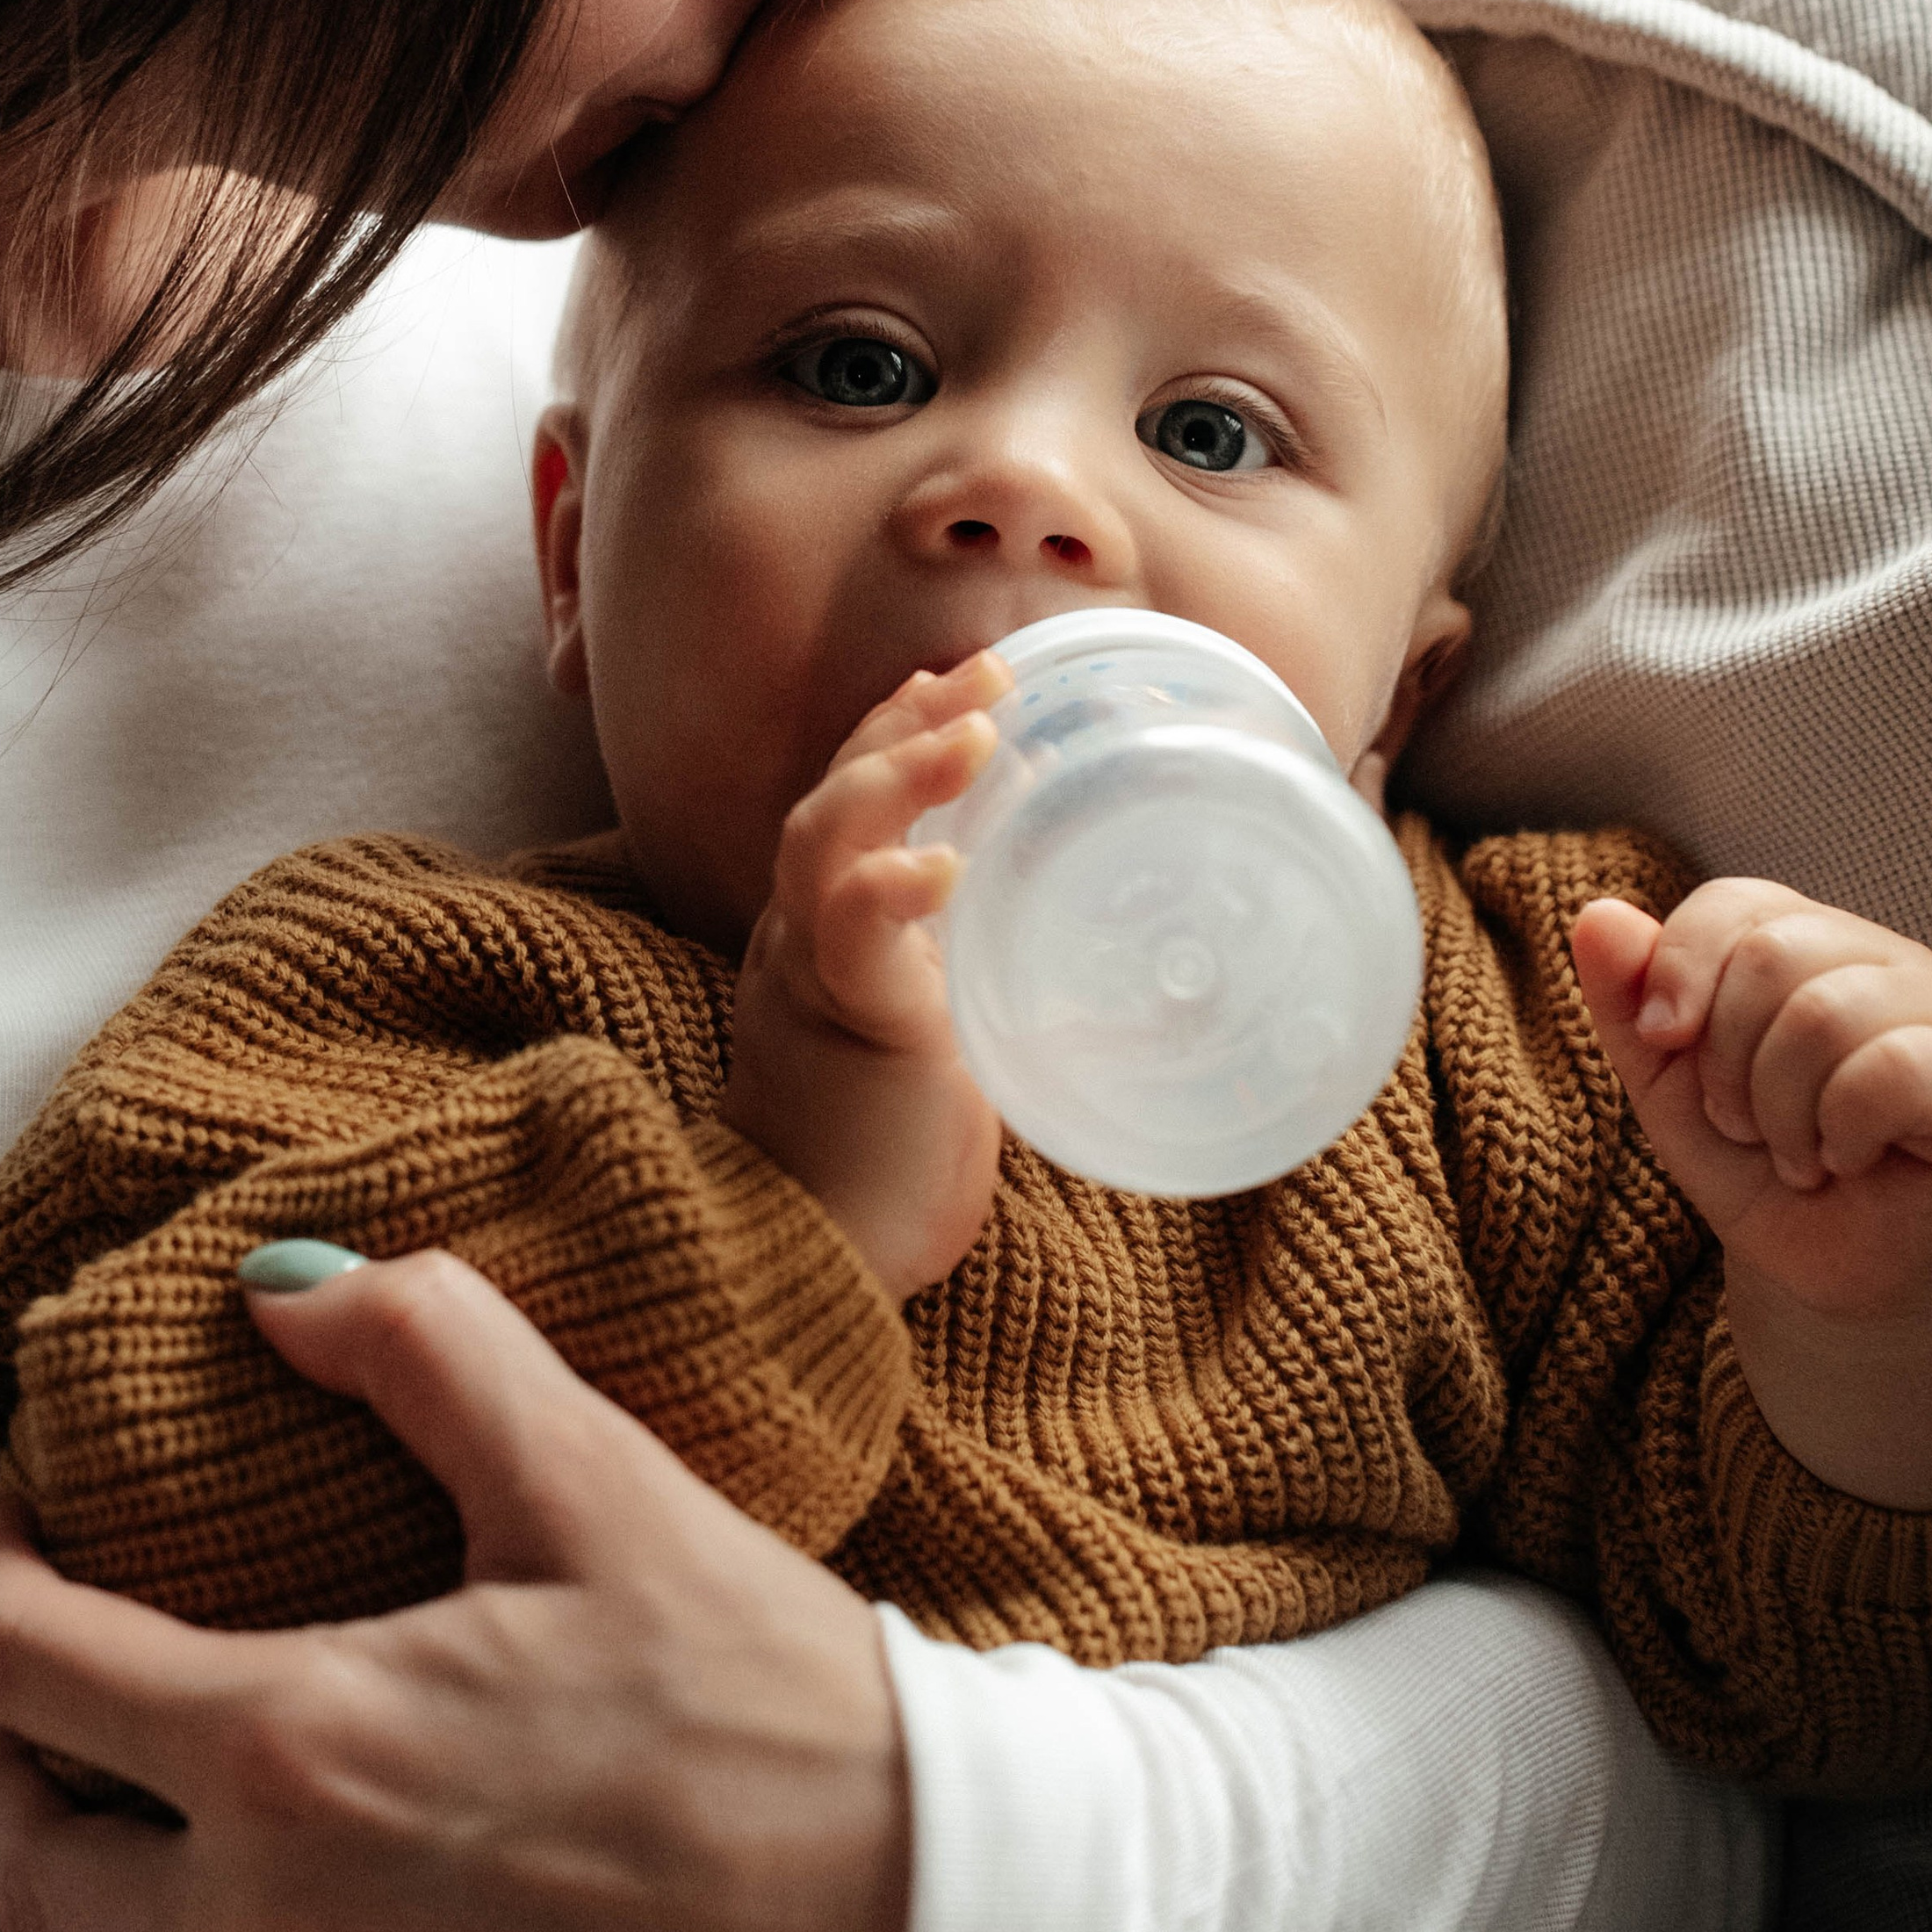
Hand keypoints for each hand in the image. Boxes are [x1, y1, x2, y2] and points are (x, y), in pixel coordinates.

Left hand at [0, 1253, 909, 1931]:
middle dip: (12, 1751)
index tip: (20, 1526)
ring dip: (118, 1895)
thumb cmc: (760, 1687)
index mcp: (294, 1745)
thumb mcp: (597, 1476)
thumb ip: (429, 1350)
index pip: (14, 1663)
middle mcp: (275, 1931)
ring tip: (176, 1819)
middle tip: (69, 1679)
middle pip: (23, 1856)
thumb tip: (279, 1287)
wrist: (920, 1912)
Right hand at [720, 651, 1007, 1302]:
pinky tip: (948, 862)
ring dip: (895, 773)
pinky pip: (844, 933)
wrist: (822, 1257)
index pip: (847, 803)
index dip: (896, 732)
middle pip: (829, 794)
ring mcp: (807, 974)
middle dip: (904, 725)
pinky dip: (893, 887)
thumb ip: (993, 993)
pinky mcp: (836, 1023)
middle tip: (988, 675)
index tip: (963, 680)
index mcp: (824, 933)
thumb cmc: (886, 1159)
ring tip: (972, 731)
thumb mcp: (952, 1043)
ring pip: (820, 838)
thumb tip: (1131, 973)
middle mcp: (800, 937)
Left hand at [1574, 881, 1931, 1505]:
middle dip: (1726, 1060)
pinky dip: (1843, 1128)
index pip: (1736, 903)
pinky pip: (1892, 1069)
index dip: (1680, 969)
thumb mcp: (1665, 1085)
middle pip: (1771, 955)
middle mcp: (1885, 960)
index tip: (1663, 1040)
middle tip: (1747, 1124)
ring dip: (1780, 1109)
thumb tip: (1597, 915)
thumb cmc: (1754, 1165)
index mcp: (1810, 941)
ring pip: (1824, 1013)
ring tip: (1797, 1152)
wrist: (1823, 1273)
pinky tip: (1850, 1158)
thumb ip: (1626, 999)